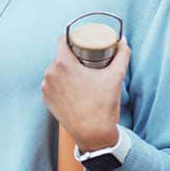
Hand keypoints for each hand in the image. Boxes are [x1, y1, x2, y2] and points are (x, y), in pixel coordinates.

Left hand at [41, 35, 126, 151]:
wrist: (92, 132)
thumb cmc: (103, 104)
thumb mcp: (116, 76)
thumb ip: (122, 55)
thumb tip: (123, 42)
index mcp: (63, 64)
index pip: (62, 39)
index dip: (72, 37)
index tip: (82, 41)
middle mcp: (50, 74)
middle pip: (60, 55)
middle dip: (71, 54)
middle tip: (86, 57)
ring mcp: (46, 88)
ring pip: (55, 70)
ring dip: (65, 69)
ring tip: (79, 71)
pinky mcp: (46, 99)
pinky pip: (52, 84)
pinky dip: (60, 82)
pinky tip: (71, 85)